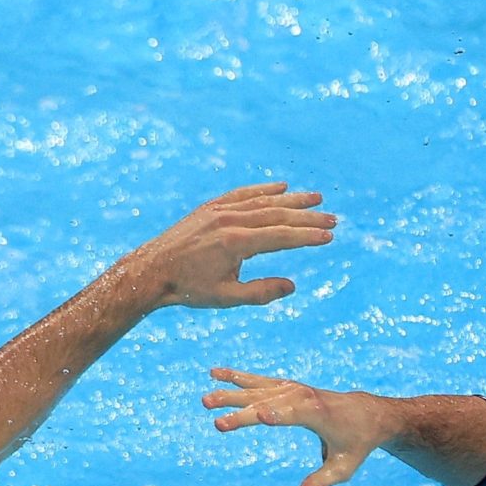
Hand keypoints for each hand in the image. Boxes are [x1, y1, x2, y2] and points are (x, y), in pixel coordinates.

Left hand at [126, 183, 335, 310]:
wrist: (152, 271)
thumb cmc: (189, 289)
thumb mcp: (226, 298)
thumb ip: (261, 292)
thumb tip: (293, 285)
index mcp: (237, 243)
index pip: (282, 236)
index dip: (308, 236)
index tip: (329, 236)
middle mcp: (230, 220)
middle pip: (278, 214)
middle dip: (308, 216)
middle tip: (333, 218)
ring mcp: (219, 210)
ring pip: (263, 201)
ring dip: (292, 199)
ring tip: (316, 197)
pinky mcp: (210, 207)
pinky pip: (242, 193)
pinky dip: (263, 189)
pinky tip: (281, 186)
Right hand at [203, 367, 387, 485]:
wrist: (367, 413)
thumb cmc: (356, 444)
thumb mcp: (343, 468)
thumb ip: (320, 484)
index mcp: (319, 413)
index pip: (293, 414)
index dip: (277, 416)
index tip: (258, 416)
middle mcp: (303, 396)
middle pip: (266, 402)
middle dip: (240, 409)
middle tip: (214, 416)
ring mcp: (293, 388)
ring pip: (257, 389)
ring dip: (230, 392)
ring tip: (205, 399)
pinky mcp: (287, 386)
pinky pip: (258, 381)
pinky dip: (236, 377)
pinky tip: (215, 374)